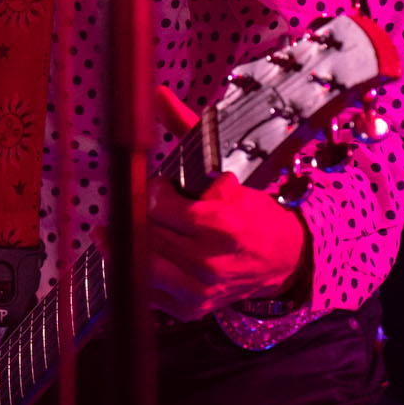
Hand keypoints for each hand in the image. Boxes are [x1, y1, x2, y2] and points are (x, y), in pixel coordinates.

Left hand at [144, 86, 310, 318]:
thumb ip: (188, 133)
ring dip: (127, 242)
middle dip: (142, 215)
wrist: (282, 260)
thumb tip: (159, 95)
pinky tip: (133, 252)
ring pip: (142, 262)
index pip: (162, 208)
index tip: (158, 187)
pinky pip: (147, 291)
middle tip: (143, 206)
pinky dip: (135, 270)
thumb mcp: (226, 174)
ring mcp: (199, 290)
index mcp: (222, 226)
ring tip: (121, 227)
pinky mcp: (190, 308)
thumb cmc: (251, 216)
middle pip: (148, 233)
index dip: (154, 193)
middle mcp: (210, 263)